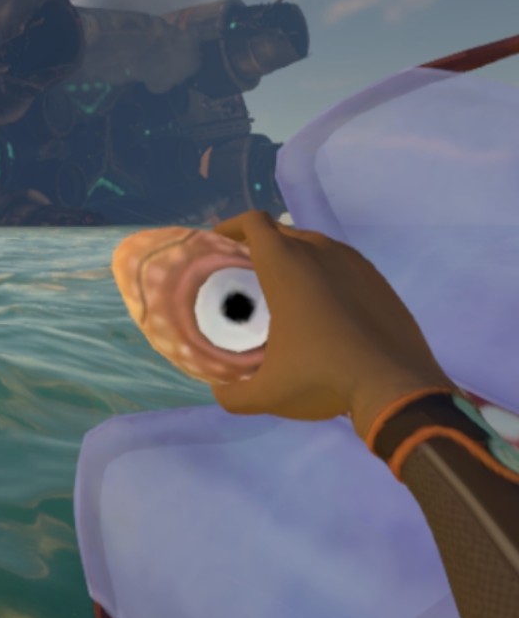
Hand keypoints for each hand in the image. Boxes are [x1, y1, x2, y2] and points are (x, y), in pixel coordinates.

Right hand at [209, 211, 452, 432]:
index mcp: (285, 266)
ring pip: (315, 246)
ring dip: (295, 258)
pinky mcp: (378, 280)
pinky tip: (325, 307)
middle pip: (282, 232)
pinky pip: (342, 265)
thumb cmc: (323, 378)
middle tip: (247, 275)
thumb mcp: (268, 393)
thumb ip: (233, 394)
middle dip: (260, 246)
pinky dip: (326, 274)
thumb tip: (220, 392)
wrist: (396, 387)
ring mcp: (354, 263)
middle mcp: (319, 252)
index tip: (219, 245)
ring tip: (286, 290)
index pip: (253, 223)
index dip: (231, 227)